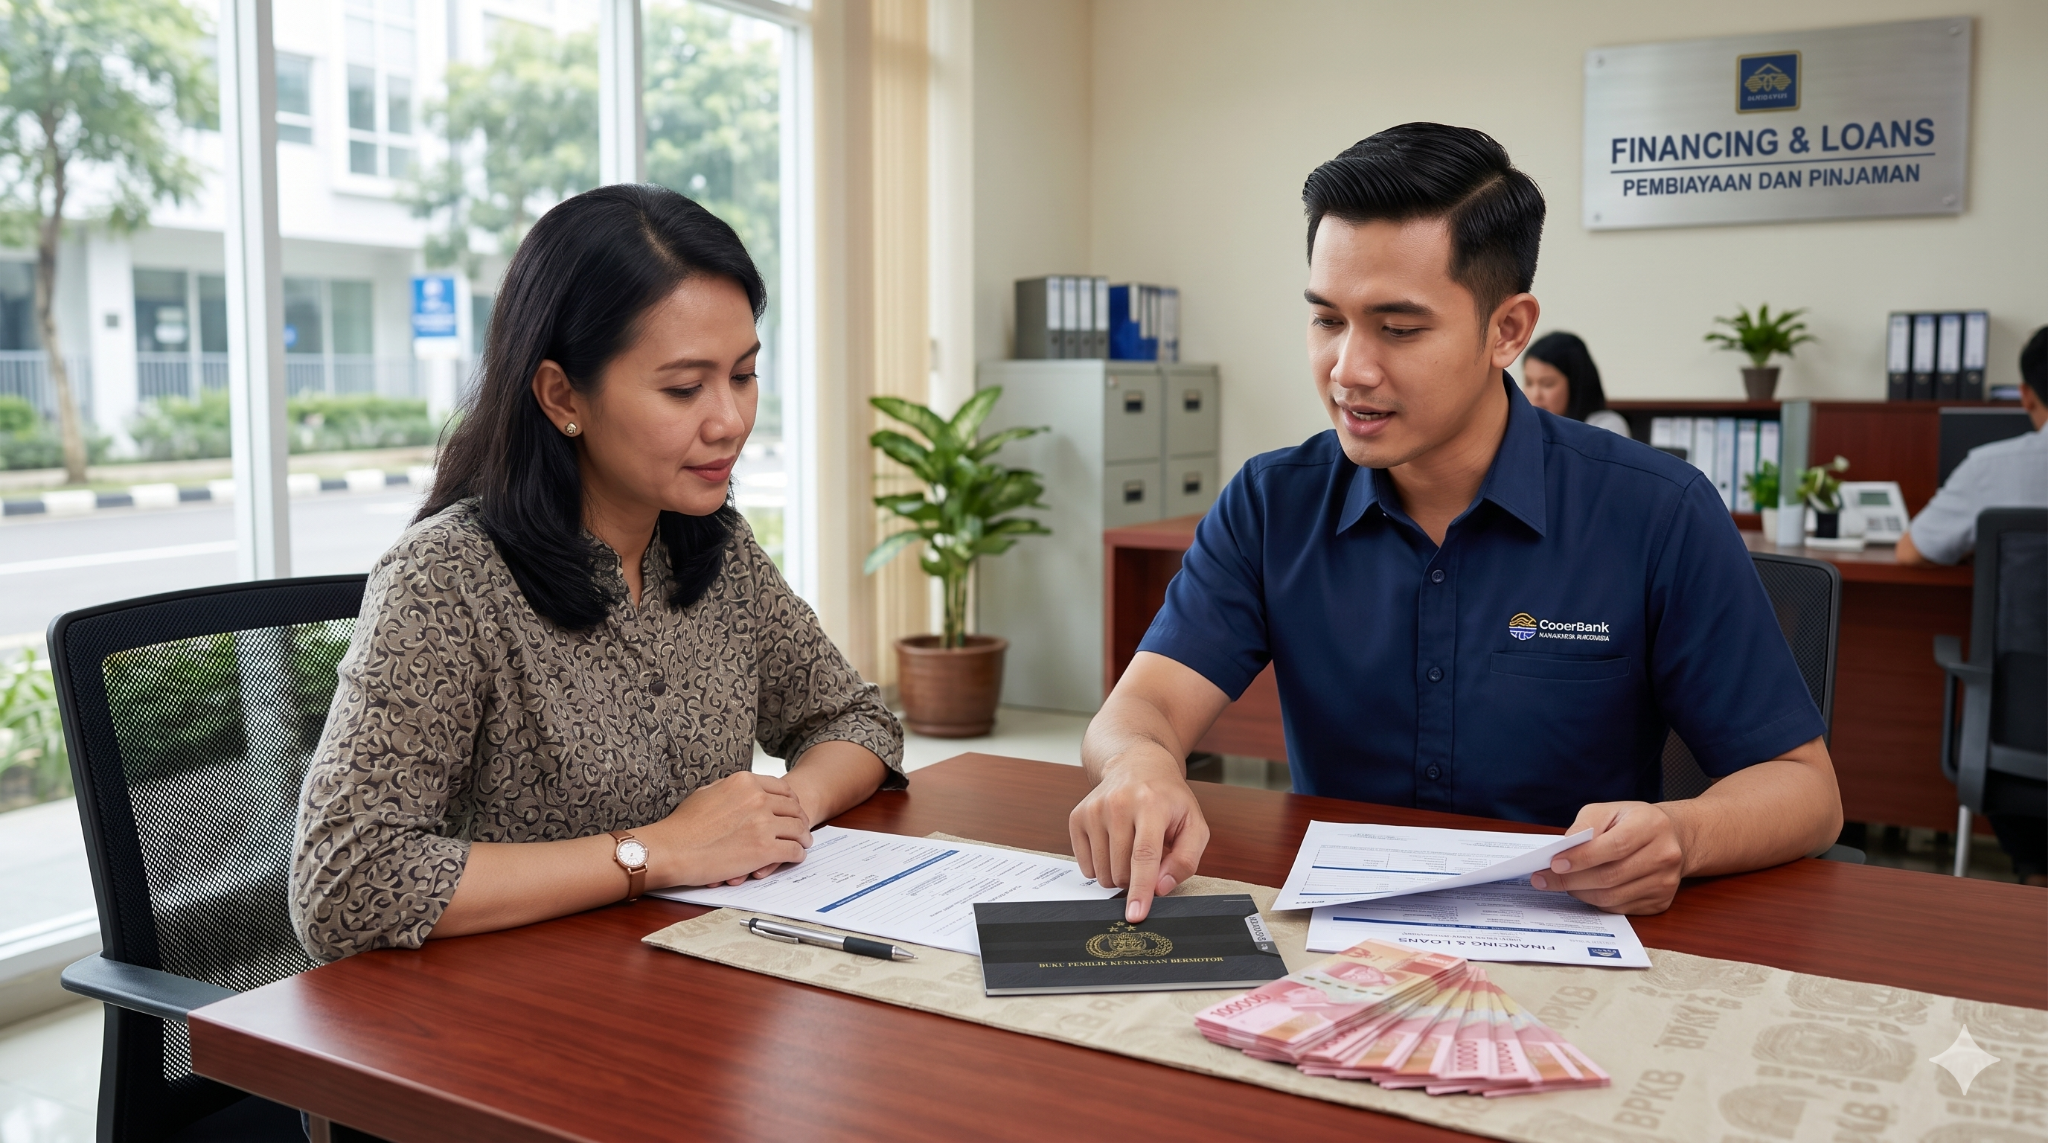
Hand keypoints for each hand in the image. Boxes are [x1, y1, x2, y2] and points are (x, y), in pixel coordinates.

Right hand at [644, 771, 811, 888]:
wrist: (673, 849)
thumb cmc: (683, 825)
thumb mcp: (707, 792)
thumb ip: (730, 789)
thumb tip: (742, 790)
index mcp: (745, 782)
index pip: (782, 788)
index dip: (791, 801)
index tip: (792, 810)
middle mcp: (758, 799)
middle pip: (793, 808)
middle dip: (800, 819)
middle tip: (801, 828)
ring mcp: (763, 824)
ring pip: (798, 829)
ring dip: (803, 837)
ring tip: (803, 843)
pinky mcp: (764, 849)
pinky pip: (793, 850)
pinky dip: (797, 855)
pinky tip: (795, 857)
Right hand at [1069, 755, 1210, 922]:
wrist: (1137, 766)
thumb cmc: (1169, 800)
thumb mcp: (1194, 825)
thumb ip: (1185, 860)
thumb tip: (1160, 888)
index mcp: (1151, 804)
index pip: (1144, 855)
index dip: (1141, 889)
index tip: (1135, 915)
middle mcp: (1118, 804)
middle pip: (1121, 870)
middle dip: (1136, 879)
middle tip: (1147, 858)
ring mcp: (1093, 810)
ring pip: (1102, 873)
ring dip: (1118, 874)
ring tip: (1131, 849)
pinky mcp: (1077, 817)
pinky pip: (1086, 866)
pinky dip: (1101, 866)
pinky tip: (1113, 845)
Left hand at [1530, 801, 1687, 913]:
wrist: (1673, 838)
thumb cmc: (1633, 822)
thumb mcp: (1609, 810)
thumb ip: (1585, 826)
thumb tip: (1562, 850)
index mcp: (1652, 826)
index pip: (1614, 846)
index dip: (1582, 858)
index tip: (1554, 863)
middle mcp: (1664, 856)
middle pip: (1611, 876)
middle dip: (1571, 880)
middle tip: (1543, 879)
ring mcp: (1665, 883)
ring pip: (1613, 896)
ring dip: (1580, 893)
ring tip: (1560, 884)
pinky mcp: (1660, 902)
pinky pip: (1620, 908)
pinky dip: (1596, 901)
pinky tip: (1583, 890)